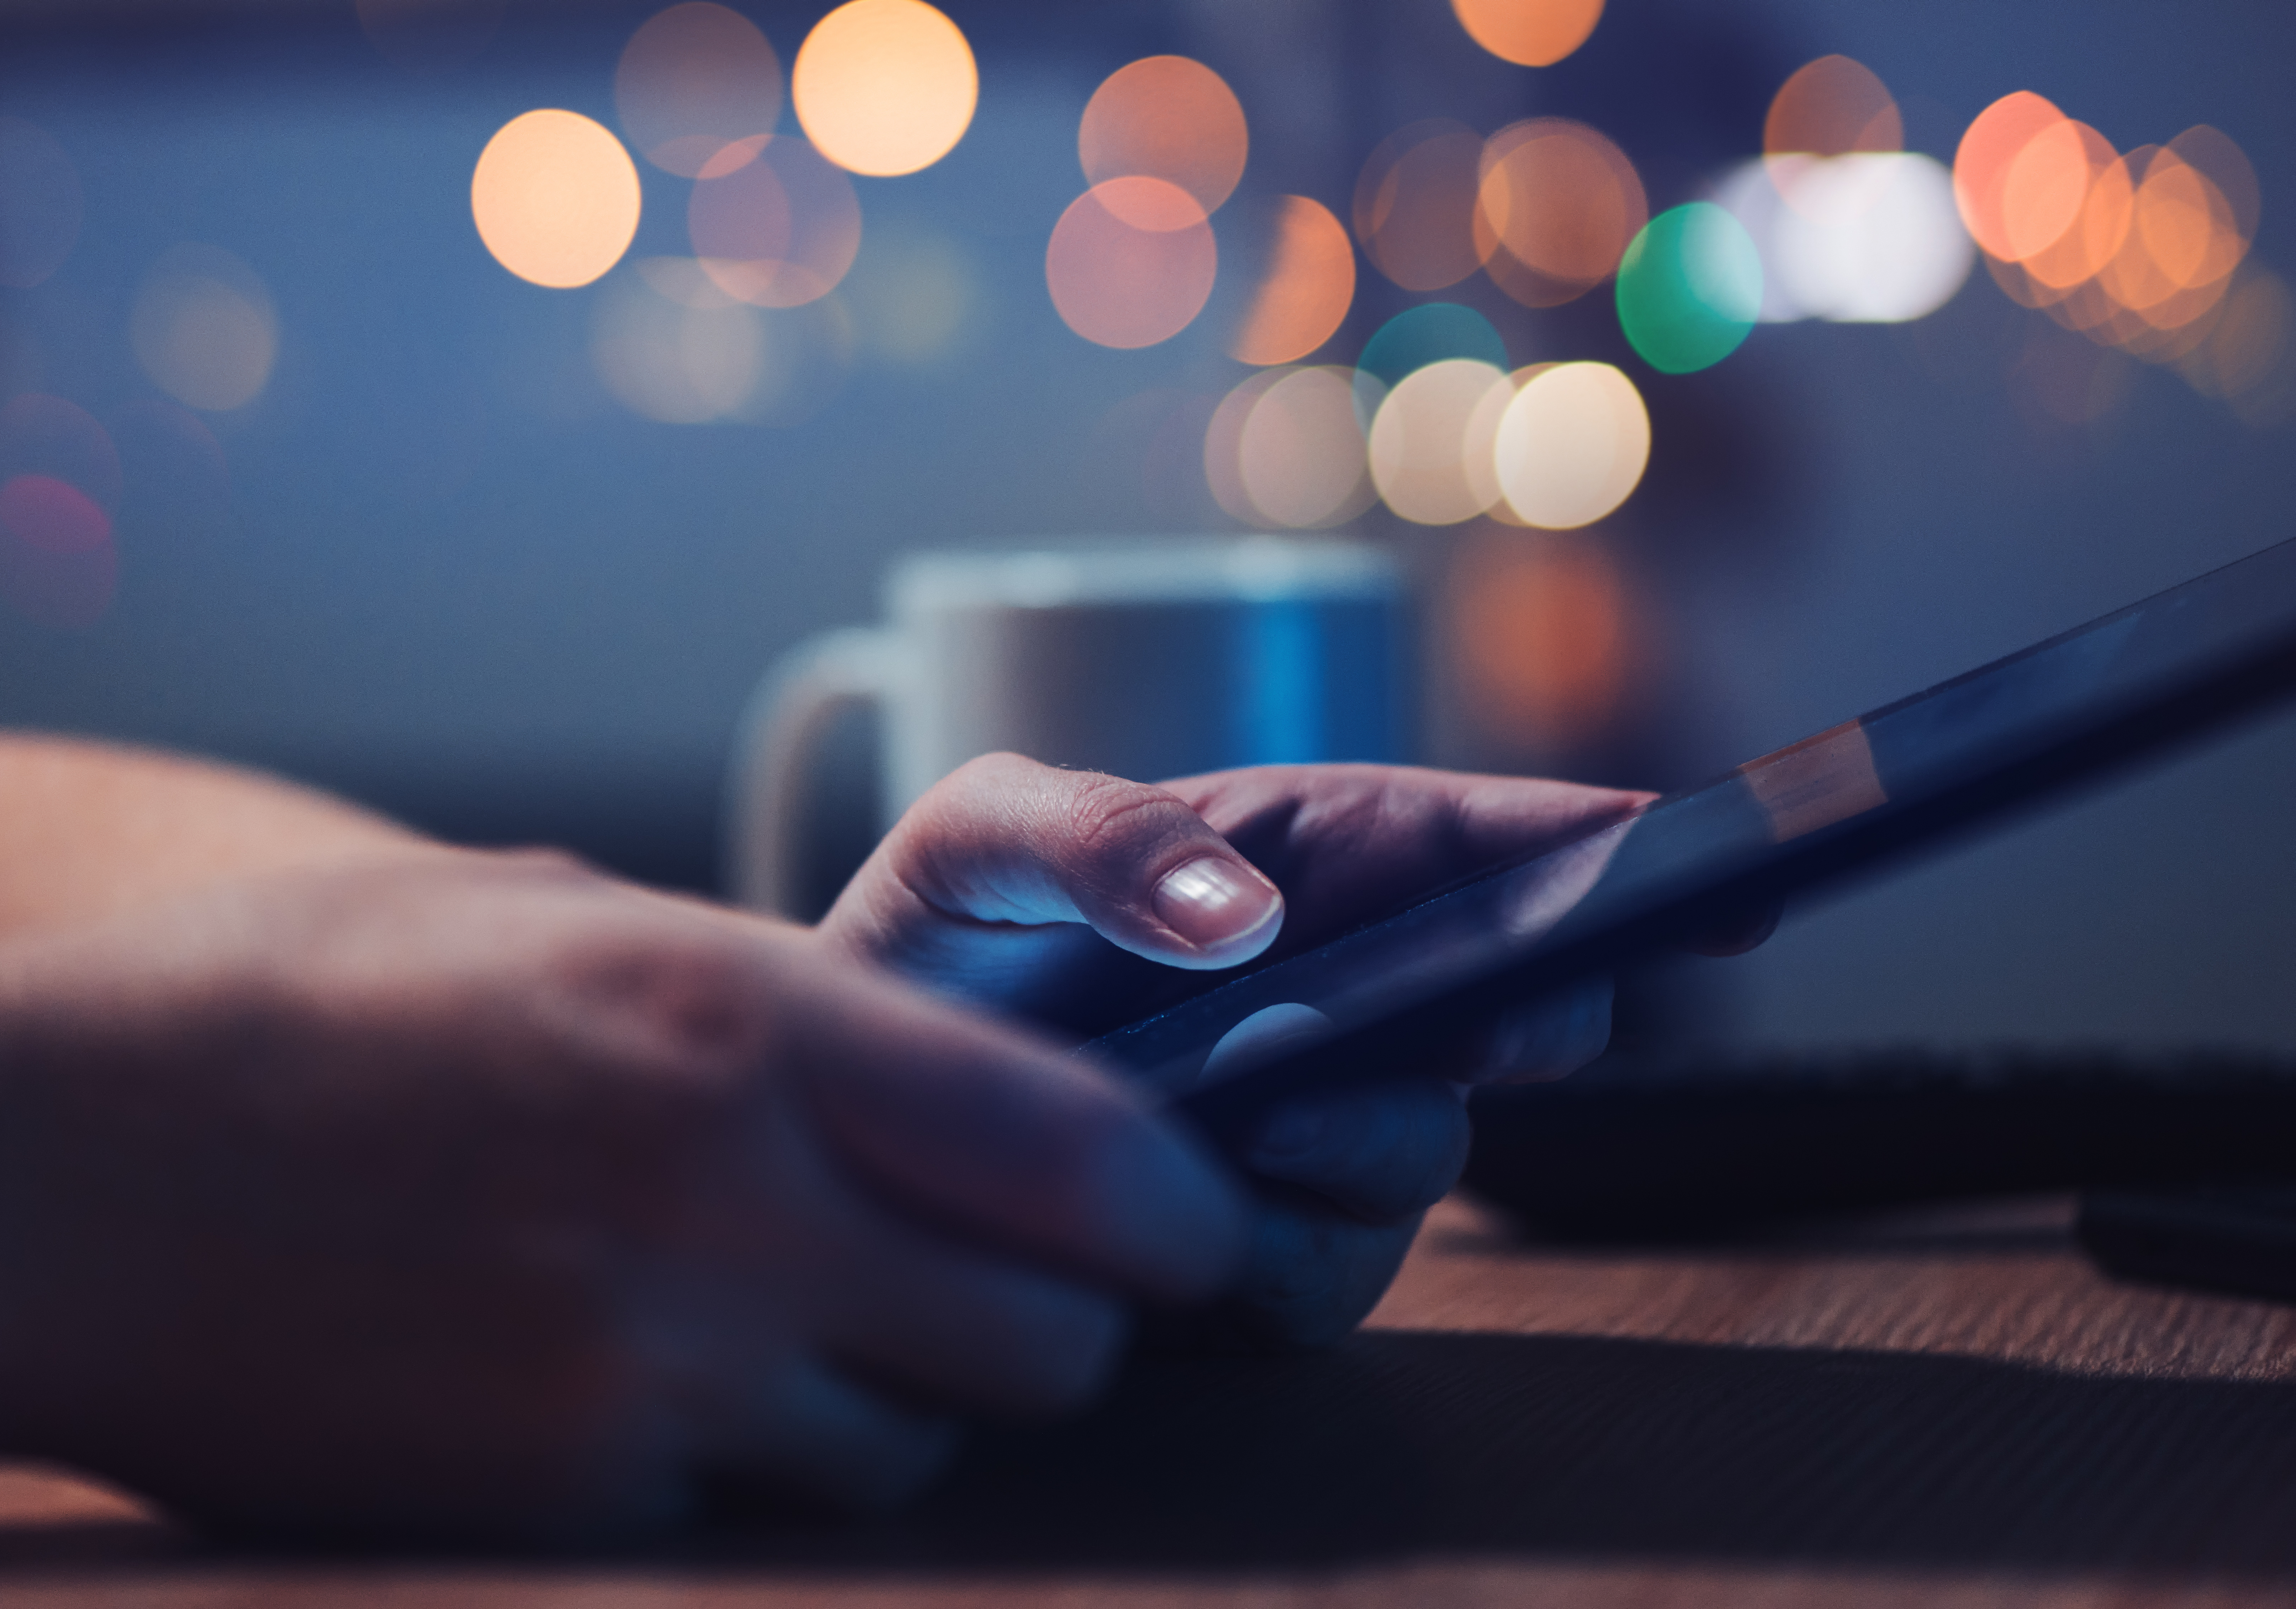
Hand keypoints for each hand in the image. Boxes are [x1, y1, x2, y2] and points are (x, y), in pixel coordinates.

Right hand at [0, 850, 1243, 1540]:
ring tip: (780, 1320)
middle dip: (1054, 1323)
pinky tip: (638, 1378)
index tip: (1180, 1222)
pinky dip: (744, 1463)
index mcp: (744, 1023)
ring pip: (915, 1449)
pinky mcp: (572, 1499)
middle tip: (989, 1279)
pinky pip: (755, 1507)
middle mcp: (732, 1207)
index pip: (1088, 1159)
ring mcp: (651, 1377)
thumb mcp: (562, 923)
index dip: (1174, 1211)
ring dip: (896, 1402)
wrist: (51, 1168)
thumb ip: (764, 995)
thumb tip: (919, 1052)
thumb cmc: (302, 1001)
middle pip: (1051, 1343)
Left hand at [820, 755, 1654, 1348]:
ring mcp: (1321, 1138)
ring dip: (1358, 1133)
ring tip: (1249, 1104)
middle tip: (1504, 1008)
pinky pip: (1327, 1272)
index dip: (1594, 841)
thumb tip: (1248, 907)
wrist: (840, 1107)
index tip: (1698, 846)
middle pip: (1507, 1004)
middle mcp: (1342, 1002)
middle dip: (1527, 1003)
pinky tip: (1192, 1209)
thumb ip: (1094, 832)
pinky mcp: (1272, 1259)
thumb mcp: (978, 839)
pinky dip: (1268, 1244)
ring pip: (1425, 1154)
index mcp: (1300, 869)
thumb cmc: (930, 947)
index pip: (1474, 843)